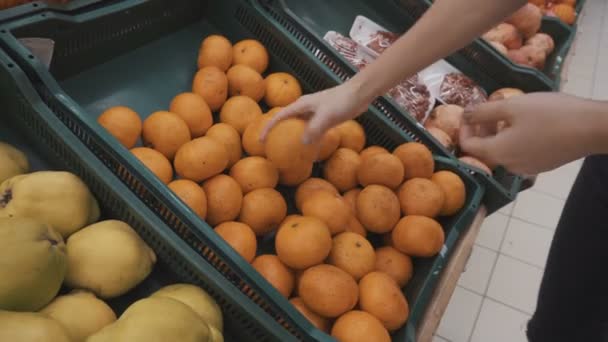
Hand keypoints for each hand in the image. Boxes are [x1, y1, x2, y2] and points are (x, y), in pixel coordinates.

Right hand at [260, 82, 370, 143]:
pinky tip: (312, 154)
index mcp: (301, 105)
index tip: (261, 141)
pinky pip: (313, 132)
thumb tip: (303, 143)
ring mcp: (315, 113)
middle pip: (287, 122)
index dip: (268, 128)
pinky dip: (311, 141)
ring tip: (291, 154)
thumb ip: (314, 129)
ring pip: (300, 129)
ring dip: (295, 140)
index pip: (279, 116)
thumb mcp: (327, 116)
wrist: (359, 93)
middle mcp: (305, 108)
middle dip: (278, 134)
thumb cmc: (342, 101)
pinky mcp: (324, 118)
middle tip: (273, 149)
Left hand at [460, 92, 596, 174]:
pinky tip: (524, 123)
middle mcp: (509, 166)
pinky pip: (518, 153)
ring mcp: (526, 168)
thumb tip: (465, 114)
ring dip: (496, 133)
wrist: (592, 128)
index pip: (467, 146)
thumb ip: (483, 112)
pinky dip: (512, 139)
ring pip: (501, 151)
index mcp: (498, 153)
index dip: (463, 128)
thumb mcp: (512, 106)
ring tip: (506, 112)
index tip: (470, 111)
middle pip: (483, 150)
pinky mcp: (541, 165)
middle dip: (480, 129)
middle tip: (487, 109)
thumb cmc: (549, 114)